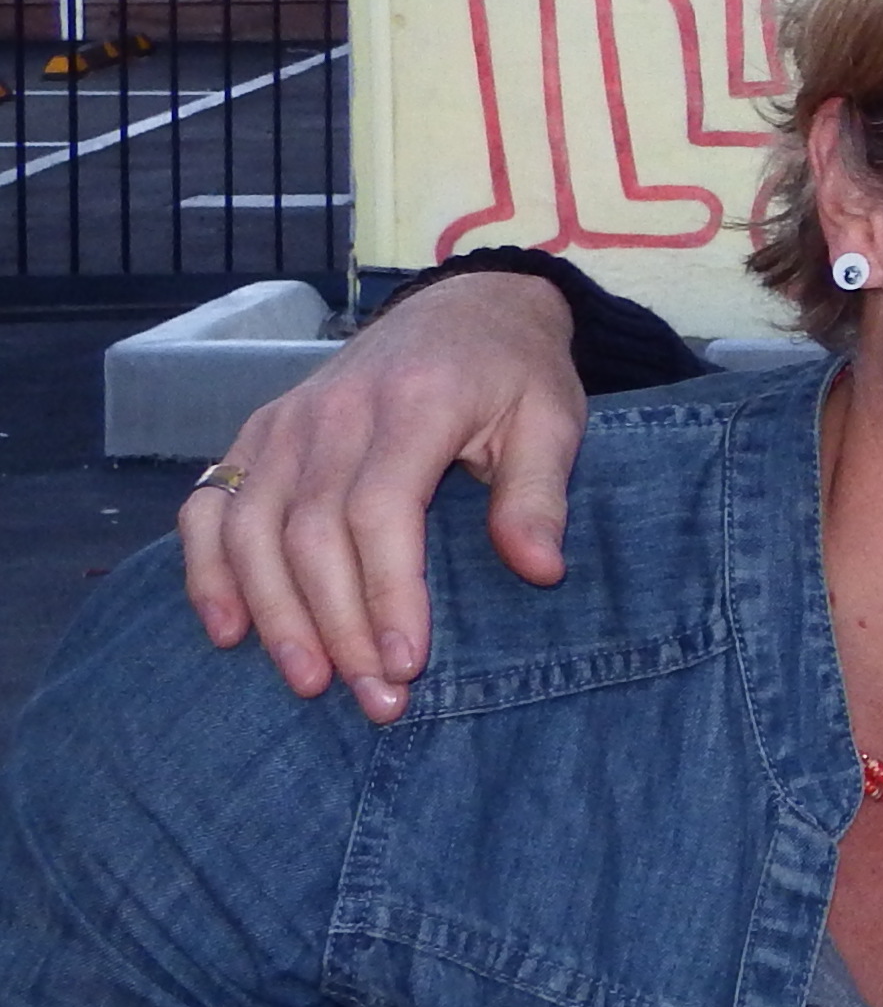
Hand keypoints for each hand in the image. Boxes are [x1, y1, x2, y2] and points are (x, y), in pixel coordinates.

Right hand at [180, 272, 586, 722]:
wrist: (464, 308)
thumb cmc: (514, 373)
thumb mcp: (552, 418)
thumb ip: (539, 493)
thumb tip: (539, 569)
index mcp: (414, 404)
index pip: (381, 511)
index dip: (387, 594)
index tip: (407, 664)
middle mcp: (335, 411)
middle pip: (311, 534)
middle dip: (336, 627)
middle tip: (374, 698)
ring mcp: (286, 422)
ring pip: (250, 530)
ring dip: (273, 614)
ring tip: (309, 682)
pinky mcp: (257, 434)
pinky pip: (210, 506)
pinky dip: (207, 570)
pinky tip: (228, 630)